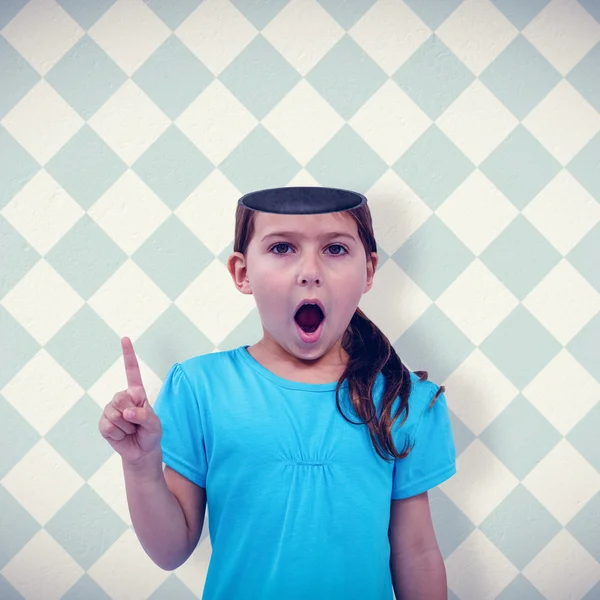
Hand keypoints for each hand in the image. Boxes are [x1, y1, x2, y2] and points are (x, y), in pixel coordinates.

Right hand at [98, 337, 161, 465]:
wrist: (141, 451)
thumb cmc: (151, 433)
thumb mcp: (155, 425)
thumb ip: (144, 416)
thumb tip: (128, 413)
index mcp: (137, 393)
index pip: (131, 371)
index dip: (128, 355)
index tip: (125, 339)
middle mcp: (122, 398)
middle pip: (120, 399)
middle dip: (131, 415)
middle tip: (137, 424)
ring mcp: (110, 409)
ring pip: (114, 414)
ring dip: (125, 427)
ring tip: (130, 430)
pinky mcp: (103, 423)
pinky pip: (108, 426)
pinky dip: (117, 434)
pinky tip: (121, 435)